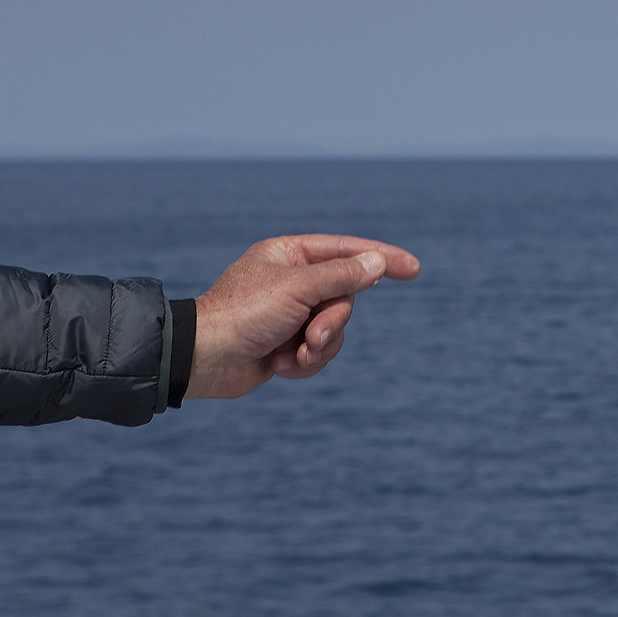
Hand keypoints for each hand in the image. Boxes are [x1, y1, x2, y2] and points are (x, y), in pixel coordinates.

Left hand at [186, 234, 421, 399]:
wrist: (203, 360)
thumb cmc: (243, 314)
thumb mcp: (298, 288)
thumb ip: (342, 275)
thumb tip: (377, 261)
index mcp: (290, 255)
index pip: (347, 251)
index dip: (382, 258)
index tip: (414, 268)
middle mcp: (293, 282)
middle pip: (344, 298)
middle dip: (332, 323)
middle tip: (312, 337)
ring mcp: (290, 315)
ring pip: (334, 329)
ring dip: (318, 348)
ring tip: (292, 355)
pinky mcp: (285, 344)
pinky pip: (317, 353)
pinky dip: (303, 364)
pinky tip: (278, 365)